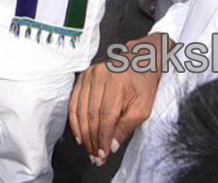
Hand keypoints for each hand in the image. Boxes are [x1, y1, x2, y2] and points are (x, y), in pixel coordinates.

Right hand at [69, 44, 162, 166]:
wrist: (140, 60)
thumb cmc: (143, 85)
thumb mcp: (143, 107)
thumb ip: (126, 126)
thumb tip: (111, 146)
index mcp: (116, 82)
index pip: (106, 116)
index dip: (102, 137)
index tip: (103, 154)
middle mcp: (99, 76)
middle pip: (91, 114)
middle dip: (92, 139)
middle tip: (95, 157)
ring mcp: (88, 74)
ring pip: (80, 110)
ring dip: (83, 134)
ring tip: (88, 149)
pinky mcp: (83, 76)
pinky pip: (74, 102)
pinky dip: (75, 121)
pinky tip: (79, 135)